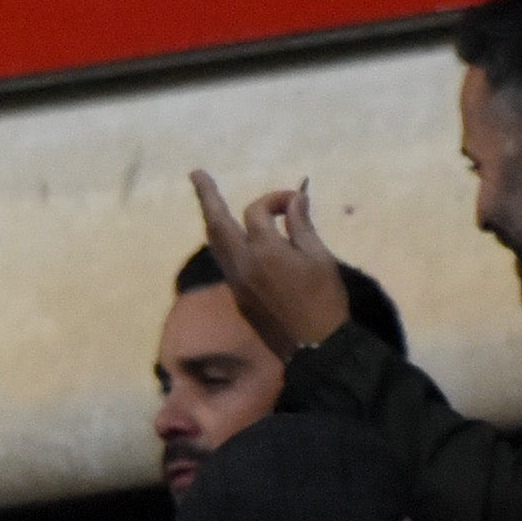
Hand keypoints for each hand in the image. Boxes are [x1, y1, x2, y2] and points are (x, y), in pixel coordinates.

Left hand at [187, 167, 359, 362]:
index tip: (296, 201)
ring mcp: (237, 281)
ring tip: (208, 198)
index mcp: (265, 251)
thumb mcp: (320, 258)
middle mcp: (242, 263)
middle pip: (217, 223)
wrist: (316, 347)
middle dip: (207, 196)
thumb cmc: (325, 300)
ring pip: (216, 243)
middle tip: (196, 173)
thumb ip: (302, 226)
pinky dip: (225, 240)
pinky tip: (232, 233)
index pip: (257, 212)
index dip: (275, 199)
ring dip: (212, 219)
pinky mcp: (239, 295)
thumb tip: (295, 200)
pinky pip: (225, 260)